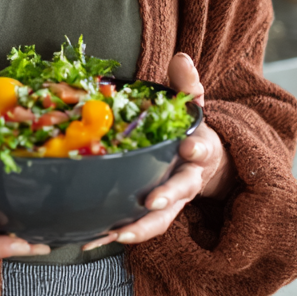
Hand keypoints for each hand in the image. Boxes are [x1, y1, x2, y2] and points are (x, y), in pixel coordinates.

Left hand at [80, 53, 235, 251]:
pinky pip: (138, 226)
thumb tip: (181, 57)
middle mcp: (188, 178)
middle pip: (182, 191)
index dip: (198, 148)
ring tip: (117, 234)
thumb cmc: (189, 127)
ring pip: (160, 218)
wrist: (201, 160)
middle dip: (168, 195)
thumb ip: (186, 83)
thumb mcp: (192, 102)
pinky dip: (118, 233)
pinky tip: (93, 238)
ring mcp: (172, 200)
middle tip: (152, 200)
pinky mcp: (154, 213)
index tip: (189, 147)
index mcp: (199, 149)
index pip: (203, 148)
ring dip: (139, 227)